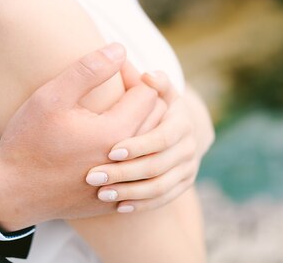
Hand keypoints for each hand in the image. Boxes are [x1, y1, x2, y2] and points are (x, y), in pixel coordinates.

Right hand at [0, 43, 165, 231]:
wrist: (11, 193)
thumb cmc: (29, 141)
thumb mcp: (52, 97)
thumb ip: (88, 70)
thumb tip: (120, 49)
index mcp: (116, 132)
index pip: (149, 93)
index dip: (134, 76)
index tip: (113, 71)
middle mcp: (127, 160)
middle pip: (157, 118)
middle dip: (141, 97)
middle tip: (116, 87)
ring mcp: (123, 182)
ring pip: (150, 144)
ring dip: (140, 122)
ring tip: (115, 109)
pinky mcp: (115, 198)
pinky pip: (138, 168)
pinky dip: (133, 150)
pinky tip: (108, 140)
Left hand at [85, 68, 213, 212]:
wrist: (170, 126)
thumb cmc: (150, 102)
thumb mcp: (151, 89)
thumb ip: (147, 81)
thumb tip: (146, 75)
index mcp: (182, 122)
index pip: (162, 138)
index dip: (138, 145)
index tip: (111, 151)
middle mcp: (189, 146)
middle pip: (158, 166)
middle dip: (124, 173)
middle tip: (93, 177)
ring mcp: (188, 167)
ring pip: (160, 186)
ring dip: (130, 192)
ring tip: (101, 193)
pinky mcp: (184, 184)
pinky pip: (163, 199)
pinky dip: (142, 205)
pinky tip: (118, 207)